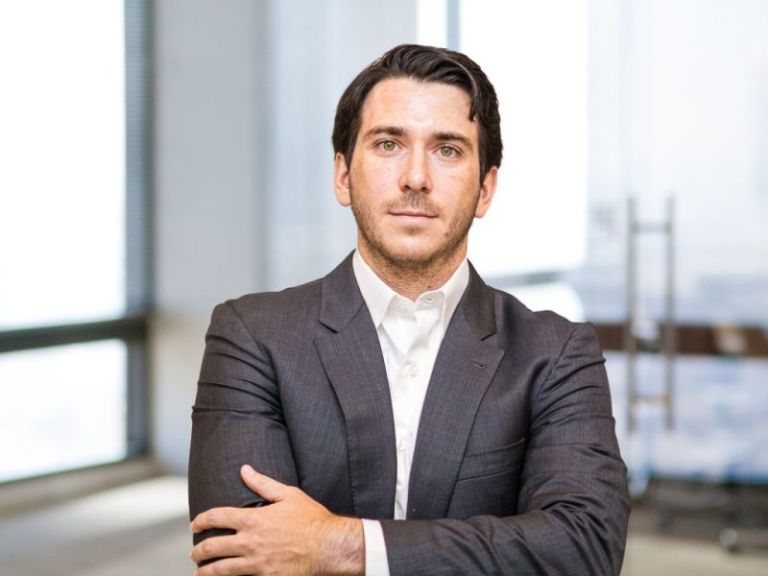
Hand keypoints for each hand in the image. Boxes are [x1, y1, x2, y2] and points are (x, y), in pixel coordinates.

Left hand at [190, 465, 363, 575]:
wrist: (329, 546)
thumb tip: (245, 469)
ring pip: (221, 570)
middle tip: (194, 553)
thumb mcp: (288, 495)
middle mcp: (250, 542)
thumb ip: (263, 483)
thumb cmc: (311, 519)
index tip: (195, 524)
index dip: (201, 521)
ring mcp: (256, 563)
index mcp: (253, 519)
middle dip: (198, 550)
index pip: (217, 517)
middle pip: (212, 547)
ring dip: (206, 571)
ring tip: (200, 571)